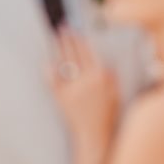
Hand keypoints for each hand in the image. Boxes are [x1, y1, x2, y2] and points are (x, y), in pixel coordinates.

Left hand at [52, 27, 117, 156]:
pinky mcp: (61, 98)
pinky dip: (49, 69)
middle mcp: (86, 80)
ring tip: (55, 37)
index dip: (80, 39)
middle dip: (68, 38)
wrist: (94, 136)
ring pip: (63, 63)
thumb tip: (104, 61)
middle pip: (74, 53)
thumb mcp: (115, 93)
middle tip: (62, 27)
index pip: (88, 52)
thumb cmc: (107, 115)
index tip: (75, 30)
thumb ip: (110, 76)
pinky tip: (47, 60)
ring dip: (59, 48)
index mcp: (101, 76)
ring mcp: (72, 89)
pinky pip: (53, 80)